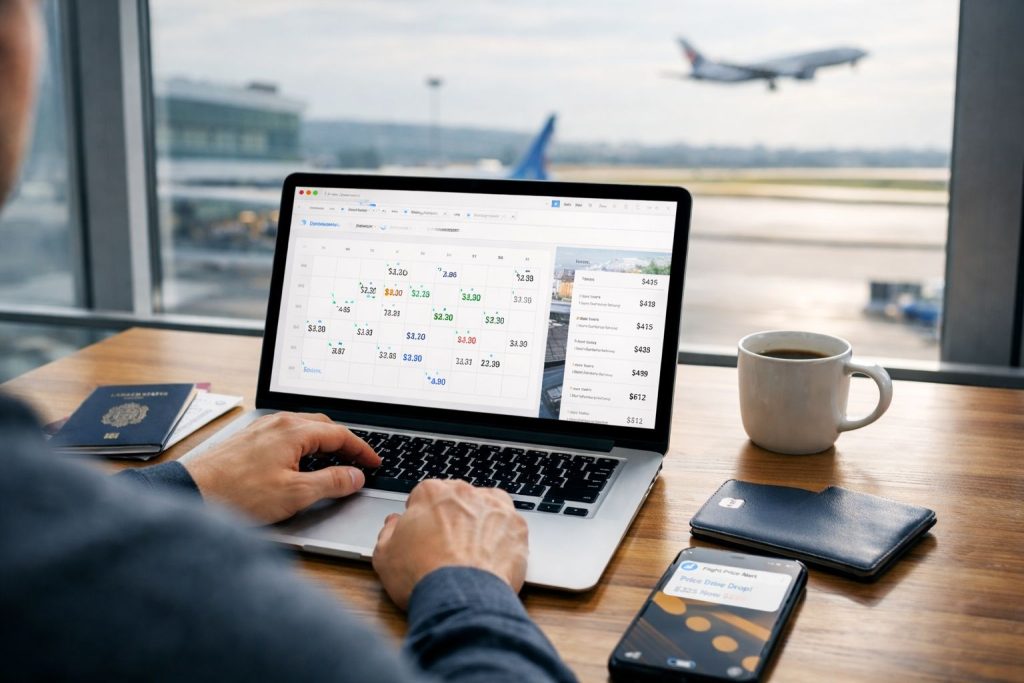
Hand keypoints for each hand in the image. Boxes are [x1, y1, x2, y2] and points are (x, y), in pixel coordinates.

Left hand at [182, 412, 379, 523]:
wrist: (191, 494)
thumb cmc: (238, 494)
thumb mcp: (295, 493)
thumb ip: (331, 482)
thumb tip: (355, 476)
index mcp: (294, 431)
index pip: (340, 434)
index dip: (362, 450)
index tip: (374, 463)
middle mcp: (278, 423)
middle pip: (323, 426)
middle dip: (344, 443)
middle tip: (359, 461)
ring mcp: (262, 429)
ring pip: (304, 429)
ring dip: (323, 443)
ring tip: (333, 463)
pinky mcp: (249, 440)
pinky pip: (286, 435)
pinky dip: (303, 446)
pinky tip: (300, 464)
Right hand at [372, 479, 527, 609]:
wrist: (459, 598)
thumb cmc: (422, 576)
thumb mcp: (384, 555)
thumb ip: (388, 532)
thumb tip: (393, 523)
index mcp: (431, 493)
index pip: (426, 496)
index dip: (423, 517)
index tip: (424, 533)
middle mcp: (464, 493)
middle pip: (458, 499)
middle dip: (452, 517)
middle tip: (447, 545)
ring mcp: (494, 507)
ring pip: (486, 506)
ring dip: (480, 521)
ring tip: (473, 548)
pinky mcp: (517, 525)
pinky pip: (511, 523)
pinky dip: (504, 534)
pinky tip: (494, 552)